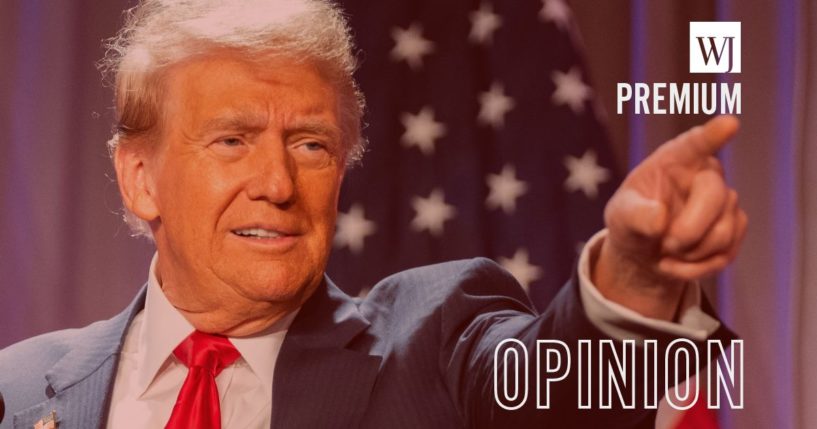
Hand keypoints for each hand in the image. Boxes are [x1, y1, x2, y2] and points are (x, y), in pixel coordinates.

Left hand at [594, 115, 747, 318]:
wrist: (645, 252)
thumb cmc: (631, 222)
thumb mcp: (621, 217)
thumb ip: (635, 215)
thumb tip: (660, 219)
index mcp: (674, 160)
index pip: (695, 143)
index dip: (712, 134)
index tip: (729, 123)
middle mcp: (705, 174)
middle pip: (715, 195)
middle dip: (688, 230)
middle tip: (665, 245)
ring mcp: (725, 200)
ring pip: (723, 230)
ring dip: (690, 253)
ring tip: (666, 252)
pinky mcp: (735, 227)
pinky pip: (726, 253)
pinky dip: (697, 267)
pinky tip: (677, 263)